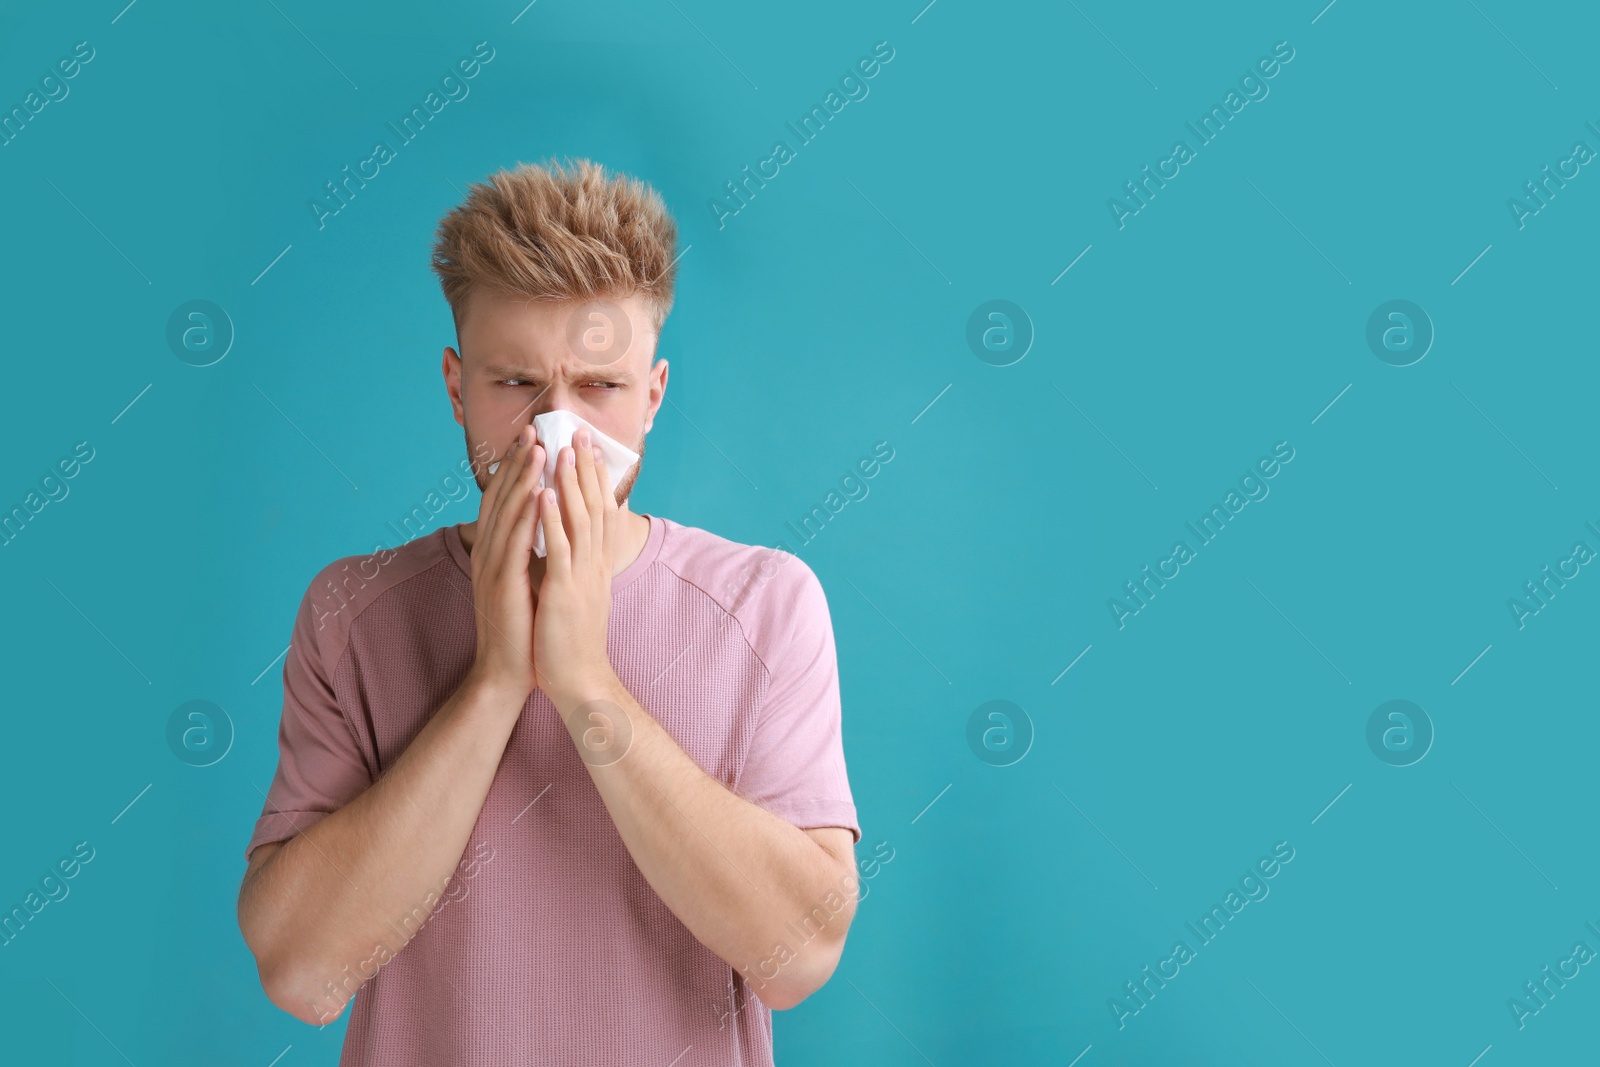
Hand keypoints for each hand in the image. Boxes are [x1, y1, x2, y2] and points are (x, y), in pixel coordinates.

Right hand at [466, 423, 545, 701]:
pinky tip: (539, 493)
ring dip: (521, 479)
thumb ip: (528, 550)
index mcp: (494, 551)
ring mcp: (492, 567)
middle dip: (517, 462)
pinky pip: (515, 543)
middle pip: (501, 498)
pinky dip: (527, 515)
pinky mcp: (502, 584)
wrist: (508, 671)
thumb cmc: (521, 626)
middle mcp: (488, 553)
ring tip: (537, 449)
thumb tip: (544, 524)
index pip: (504, 500)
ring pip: (506, 513)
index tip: (532, 439)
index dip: (516, 468)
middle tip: (533, 429)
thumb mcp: (525, 579)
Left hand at [532, 426, 618, 706]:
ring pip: (579, 518)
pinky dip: (552, 518)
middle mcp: (594, 564)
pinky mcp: (565, 591)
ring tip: (563, 448)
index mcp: (596, 565)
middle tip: (581, 432)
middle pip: (594, 506)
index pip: (600, 512)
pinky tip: (546, 493)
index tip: (588, 447)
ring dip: (571, 481)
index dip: (594, 478)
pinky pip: (559, 548)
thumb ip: (576, 567)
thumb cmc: (573, 641)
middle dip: (586, 468)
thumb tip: (567, 545)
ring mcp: (582, 576)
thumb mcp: (579, 595)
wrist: (579, 680)